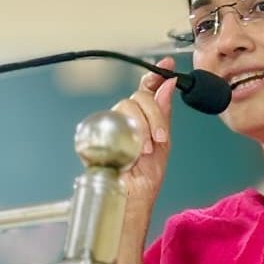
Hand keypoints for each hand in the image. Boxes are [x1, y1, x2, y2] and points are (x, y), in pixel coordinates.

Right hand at [110, 57, 176, 205]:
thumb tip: (168, 85)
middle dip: (154, 115)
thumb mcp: (163, 143)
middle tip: (160, 138)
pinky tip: (132, 150)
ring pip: (125, 105)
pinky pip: (107, 121)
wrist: (132, 198)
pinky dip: (124, 134)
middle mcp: (127, 118)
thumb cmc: (146, 178)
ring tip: (146, 149)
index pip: (148, 90)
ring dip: (142, 126)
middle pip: (139, 96)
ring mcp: (111, 125)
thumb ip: (164, 113)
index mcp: (144, 118)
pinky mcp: (95, 134)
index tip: (168, 65)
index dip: (157, 75)